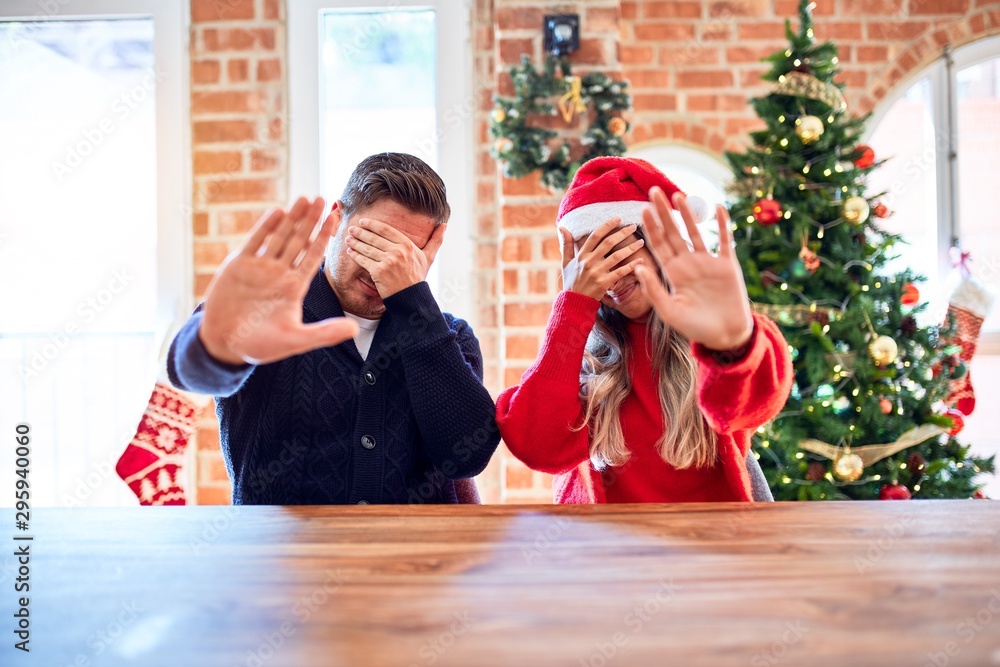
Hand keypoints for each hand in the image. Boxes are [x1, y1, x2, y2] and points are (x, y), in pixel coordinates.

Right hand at [199, 196, 358, 364]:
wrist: (224, 344)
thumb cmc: (260, 345)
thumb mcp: (295, 339)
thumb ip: (324, 333)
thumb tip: (354, 330)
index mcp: (294, 287)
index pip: (314, 256)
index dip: (325, 237)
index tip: (337, 218)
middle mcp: (279, 273)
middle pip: (299, 241)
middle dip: (312, 220)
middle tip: (324, 199)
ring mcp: (259, 267)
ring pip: (279, 236)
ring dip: (292, 218)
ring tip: (305, 198)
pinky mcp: (238, 264)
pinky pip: (255, 241)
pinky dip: (266, 227)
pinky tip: (278, 211)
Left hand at [344, 218, 444, 297]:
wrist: (412, 298)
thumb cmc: (418, 277)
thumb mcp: (428, 257)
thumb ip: (436, 240)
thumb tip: (445, 225)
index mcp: (407, 245)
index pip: (386, 230)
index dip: (372, 224)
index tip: (364, 222)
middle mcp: (398, 251)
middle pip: (374, 237)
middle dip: (360, 232)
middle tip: (351, 229)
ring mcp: (388, 261)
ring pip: (367, 248)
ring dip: (355, 242)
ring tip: (348, 238)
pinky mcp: (379, 272)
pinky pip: (363, 260)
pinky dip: (355, 255)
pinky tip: (350, 251)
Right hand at [559, 218, 644, 300]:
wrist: (574, 302)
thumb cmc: (571, 281)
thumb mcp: (565, 262)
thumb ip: (566, 244)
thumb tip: (561, 227)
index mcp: (581, 255)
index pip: (595, 236)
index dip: (607, 226)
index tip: (618, 218)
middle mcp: (589, 262)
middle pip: (608, 243)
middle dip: (622, 233)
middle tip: (633, 226)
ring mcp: (597, 272)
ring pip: (617, 256)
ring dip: (630, 248)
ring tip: (641, 242)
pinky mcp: (604, 283)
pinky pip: (620, 272)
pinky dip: (631, 266)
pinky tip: (640, 260)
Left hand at [634, 189, 753, 351]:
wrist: (725, 336)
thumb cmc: (695, 328)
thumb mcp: (669, 311)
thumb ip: (653, 289)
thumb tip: (637, 266)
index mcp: (673, 274)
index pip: (658, 246)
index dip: (651, 228)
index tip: (642, 209)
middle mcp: (689, 264)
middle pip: (673, 233)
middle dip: (663, 213)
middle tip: (653, 191)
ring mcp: (708, 262)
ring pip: (696, 232)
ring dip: (687, 214)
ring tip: (678, 195)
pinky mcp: (727, 265)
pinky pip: (724, 240)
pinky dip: (722, 224)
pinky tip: (718, 207)